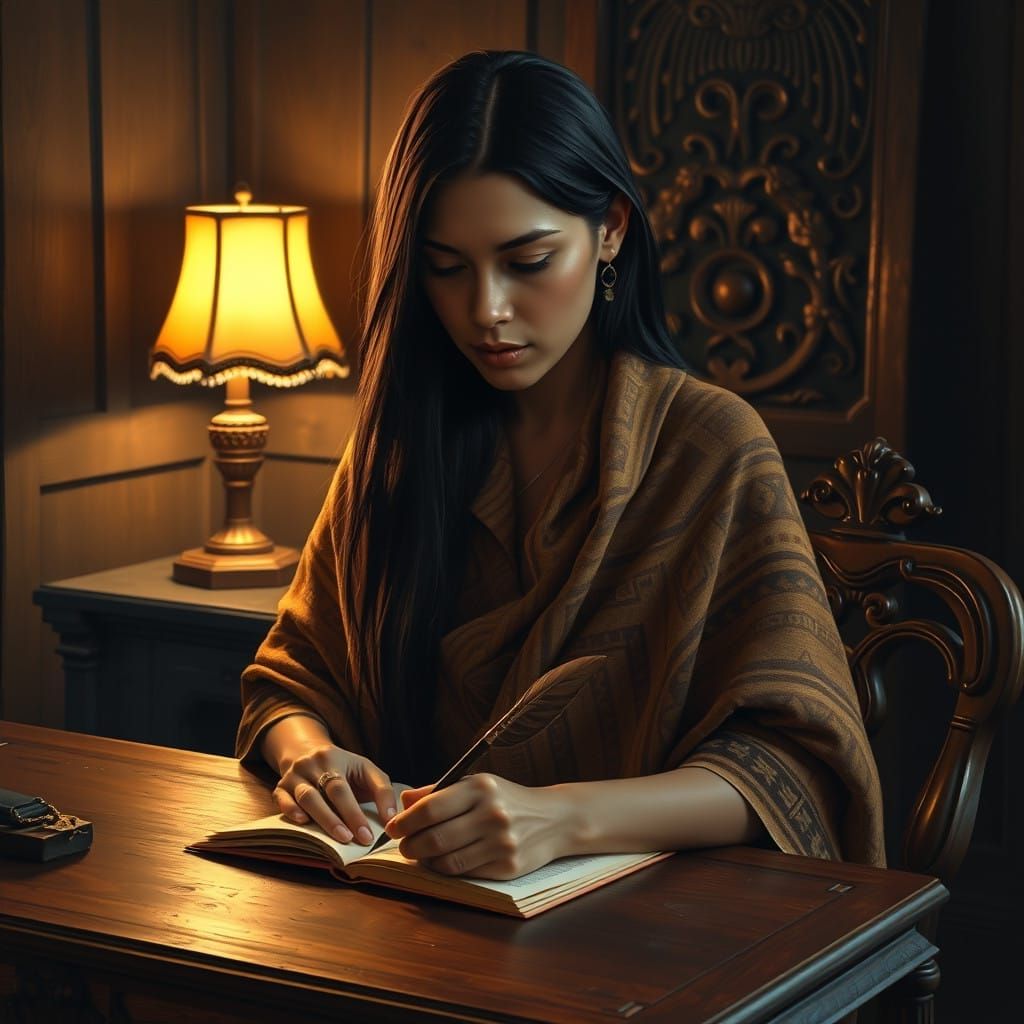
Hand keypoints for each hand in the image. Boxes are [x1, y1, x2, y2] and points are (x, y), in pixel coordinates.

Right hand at [272, 740, 396, 846]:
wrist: (307, 751)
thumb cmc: (343, 767)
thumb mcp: (365, 769)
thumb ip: (381, 790)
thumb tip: (391, 819)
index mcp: (334, 758)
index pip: (344, 787)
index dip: (355, 813)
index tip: (368, 836)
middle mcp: (311, 764)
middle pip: (327, 791)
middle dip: (341, 818)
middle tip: (355, 840)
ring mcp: (293, 775)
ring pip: (306, 797)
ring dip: (323, 819)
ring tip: (339, 837)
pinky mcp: (279, 787)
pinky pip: (281, 800)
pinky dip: (291, 810)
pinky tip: (303, 822)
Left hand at [384, 774, 570, 879]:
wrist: (554, 819)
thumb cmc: (507, 799)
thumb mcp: (478, 785)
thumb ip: (439, 791)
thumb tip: (404, 801)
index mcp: (482, 788)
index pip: (432, 808)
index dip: (406, 821)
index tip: (393, 827)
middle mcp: (492, 814)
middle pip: (435, 838)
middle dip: (410, 845)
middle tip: (403, 846)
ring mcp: (501, 842)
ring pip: (447, 860)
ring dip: (425, 860)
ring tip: (420, 854)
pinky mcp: (508, 866)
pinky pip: (464, 872)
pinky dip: (446, 870)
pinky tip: (441, 862)